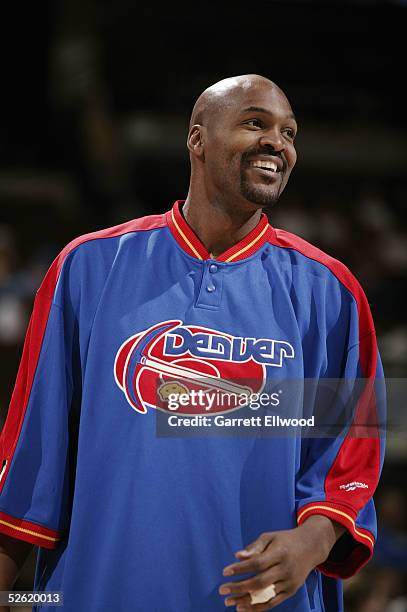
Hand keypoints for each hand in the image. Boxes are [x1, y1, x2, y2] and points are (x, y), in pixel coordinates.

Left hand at [219, 517, 338, 610]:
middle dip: (239, 587)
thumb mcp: (270, 536)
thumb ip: (254, 547)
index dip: (240, 568)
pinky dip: (258, 607)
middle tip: (222, 590)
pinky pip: (273, 602)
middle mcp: (285, 569)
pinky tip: (243, 608)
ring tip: (229, 602)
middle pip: (259, 582)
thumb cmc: (285, 540)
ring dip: (246, 601)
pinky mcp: (291, 591)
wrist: (311, 547)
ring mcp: (289, 582)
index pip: (257, 563)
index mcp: (279, 553)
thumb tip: (237, 556)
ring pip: (265, 595)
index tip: (225, 572)